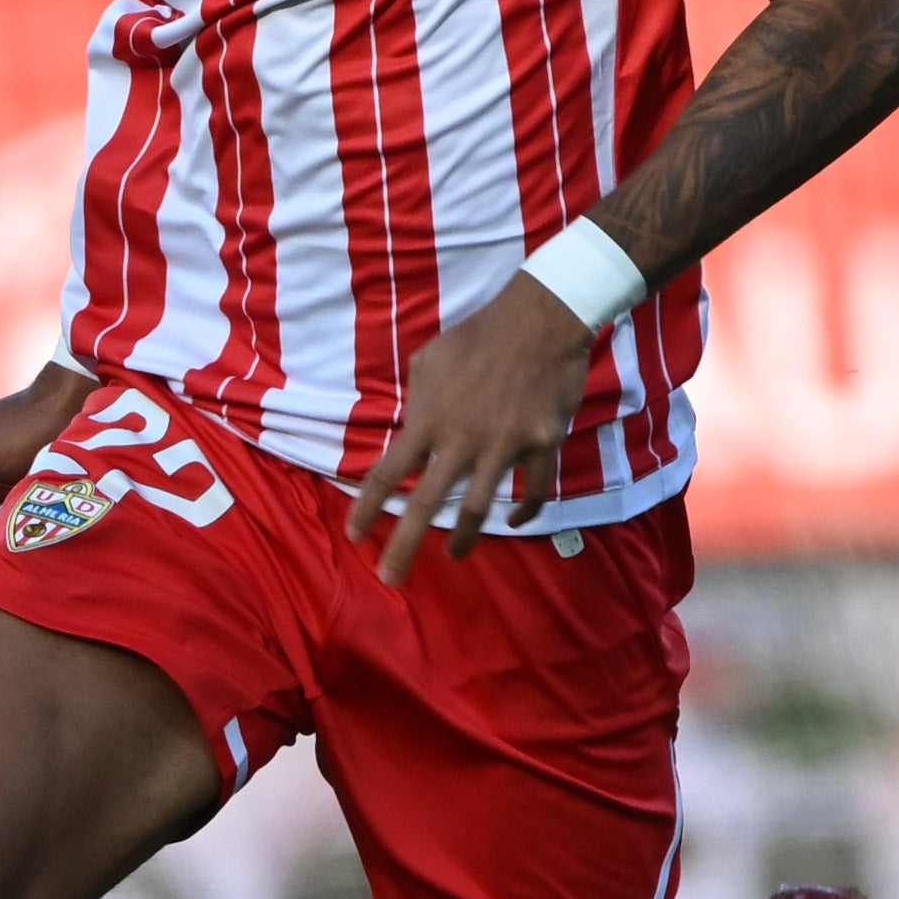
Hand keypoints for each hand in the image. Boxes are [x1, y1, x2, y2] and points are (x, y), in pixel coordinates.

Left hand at [343, 272, 591, 584]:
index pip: (389, 473)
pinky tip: (514, 520)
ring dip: (463, 539)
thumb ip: (417, 399)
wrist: (540, 319)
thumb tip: (410, 426)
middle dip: (403, 546)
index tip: (355, 535)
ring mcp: (504, 446)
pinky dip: (525, 511)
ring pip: (478, 509)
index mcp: (429, 419)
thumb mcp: (429, 359)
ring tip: (454, 556)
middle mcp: (461, 440)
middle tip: (389, 579)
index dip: (368, 507)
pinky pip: (536, 490)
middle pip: (425, 505)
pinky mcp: (543, 445)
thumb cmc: (478, 335)